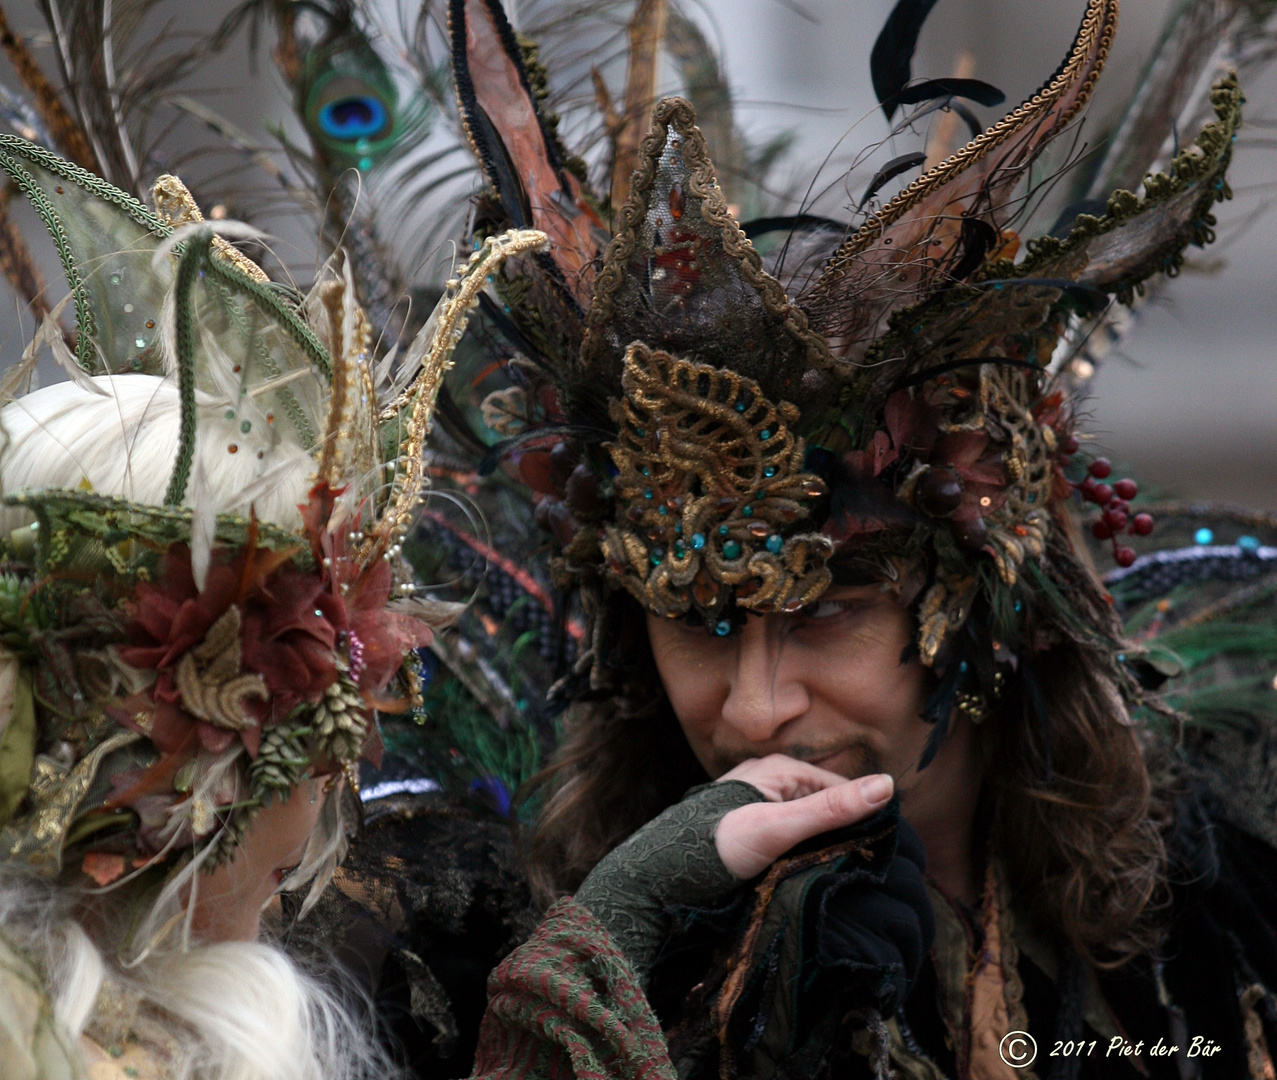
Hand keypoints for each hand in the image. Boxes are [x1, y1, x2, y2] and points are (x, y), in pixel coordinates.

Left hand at [714, 755, 893, 879]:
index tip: (877, 850)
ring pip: (806, 827)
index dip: (861, 816)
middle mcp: (771, 782)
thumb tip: (886, 784)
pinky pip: (788, 840)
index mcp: (780, 768)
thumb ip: (830, 809)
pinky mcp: (750, 832)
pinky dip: (798, 855)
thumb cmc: (718, 846)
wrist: (664, 877)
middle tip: (854, 867)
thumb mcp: (779, 826)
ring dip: (818, 848)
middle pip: (823, 807)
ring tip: (830, 875)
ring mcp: (759, 807)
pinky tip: (803, 876)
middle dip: (839, 834)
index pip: (840, 788)